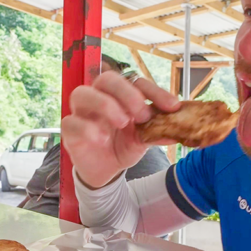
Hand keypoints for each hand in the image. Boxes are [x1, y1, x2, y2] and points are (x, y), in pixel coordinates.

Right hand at [61, 72, 179, 188]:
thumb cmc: (122, 145)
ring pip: (82, 93)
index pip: (136, 81)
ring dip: (105, 105)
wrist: (106, 170)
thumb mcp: (143, 138)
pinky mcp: (70, 130)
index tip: (173, 106)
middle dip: (127, 93)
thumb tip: (180, 131)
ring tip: (123, 122)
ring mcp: (82, 112)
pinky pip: (72, 121)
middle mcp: (99, 96)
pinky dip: (88, 128)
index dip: (155, 91)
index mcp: (120, 94)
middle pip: (107, 79)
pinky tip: (101, 138)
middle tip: (143, 114)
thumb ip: (158, 131)